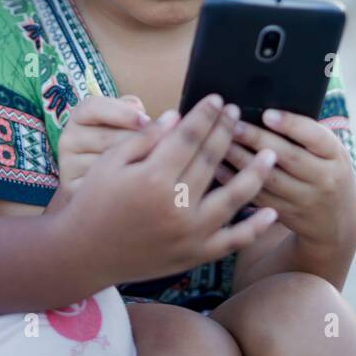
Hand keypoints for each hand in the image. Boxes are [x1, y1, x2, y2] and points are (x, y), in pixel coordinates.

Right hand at [64, 94, 281, 286]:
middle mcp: (175, 205)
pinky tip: (271, 212)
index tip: (217, 99)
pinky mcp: (194, 255)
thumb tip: (178, 116)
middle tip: (237, 113)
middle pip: (211, 160)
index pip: (189, 137)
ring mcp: (188, 233)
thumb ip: (146, 138)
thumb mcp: (110, 162)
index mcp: (153, 178)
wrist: (84, 254)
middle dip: (226, 132)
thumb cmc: (94, 202)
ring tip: (270, 153)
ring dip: (254, 173)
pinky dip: (255, 228)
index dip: (205, 115)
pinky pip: (232, 241)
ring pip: (233, 198)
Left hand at [216, 109, 355, 252]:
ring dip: (242, 159)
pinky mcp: (286, 214)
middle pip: (287, 156)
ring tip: (221, 142)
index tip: (267, 114)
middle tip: (233, 124)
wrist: (336, 221)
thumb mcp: (331, 152)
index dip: (291, 125)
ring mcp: (305, 199)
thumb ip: (307, 135)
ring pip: (268, 178)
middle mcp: (324, 178)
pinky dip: (237, 181)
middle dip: (257, 139)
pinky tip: (220, 166)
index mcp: (335, 156)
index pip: (315, 137)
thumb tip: (266, 112)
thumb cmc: (327, 171)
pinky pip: (258, 196)